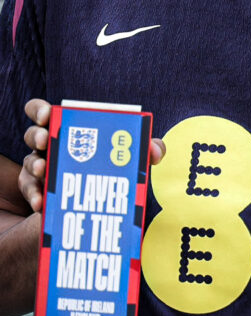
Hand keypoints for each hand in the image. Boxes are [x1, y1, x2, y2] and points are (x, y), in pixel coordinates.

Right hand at [19, 99, 165, 212]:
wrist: (98, 205)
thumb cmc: (112, 169)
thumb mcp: (130, 159)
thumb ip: (146, 150)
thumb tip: (156, 151)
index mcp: (69, 129)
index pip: (43, 112)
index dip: (39, 109)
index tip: (47, 115)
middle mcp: (50, 146)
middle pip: (34, 135)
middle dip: (37, 135)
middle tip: (45, 140)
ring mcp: (41, 168)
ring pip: (30, 163)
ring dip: (35, 165)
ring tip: (44, 170)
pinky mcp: (38, 191)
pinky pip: (31, 192)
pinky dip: (35, 196)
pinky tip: (42, 203)